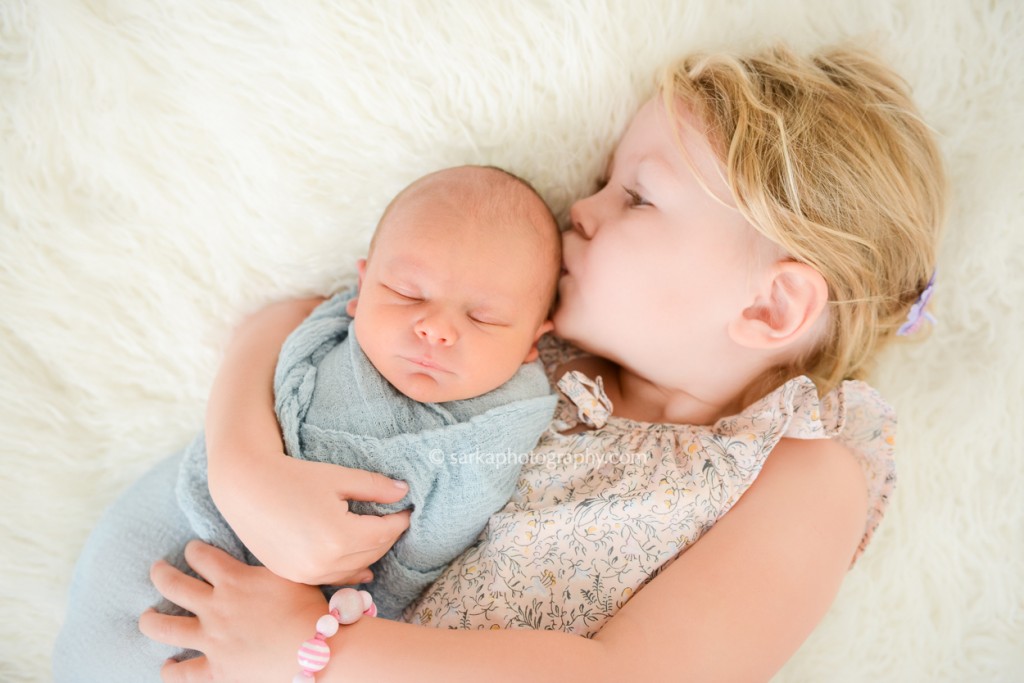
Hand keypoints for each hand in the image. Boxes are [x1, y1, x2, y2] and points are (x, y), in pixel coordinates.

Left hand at [140, 540, 328, 682]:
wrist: (315, 651)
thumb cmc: (310, 608)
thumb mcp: (292, 572)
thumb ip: (272, 560)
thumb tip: (271, 546)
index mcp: (234, 579)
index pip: (201, 556)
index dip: (194, 550)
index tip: (192, 549)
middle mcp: (215, 607)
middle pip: (173, 585)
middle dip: (161, 573)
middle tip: (157, 568)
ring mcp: (212, 640)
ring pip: (165, 627)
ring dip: (151, 620)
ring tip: (147, 616)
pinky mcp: (216, 670)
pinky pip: (183, 673)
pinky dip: (171, 670)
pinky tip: (168, 665)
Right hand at [210, 455, 410, 584]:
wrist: (245, 488)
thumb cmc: (292, 478)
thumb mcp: (339, 478)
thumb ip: (375, 487)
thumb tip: (403, 492)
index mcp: (340, 537)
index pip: (384, 533)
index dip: (400, 520)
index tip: (408, 509)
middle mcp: (325, 562)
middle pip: (373, 553)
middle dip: (388, 536)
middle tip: (396, 520)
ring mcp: (308, 573)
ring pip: (355, 569)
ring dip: (371, 554)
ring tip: (380, 537)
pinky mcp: (295, 576)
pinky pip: (333, 577)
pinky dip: (350, 571)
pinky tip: (363, 569)